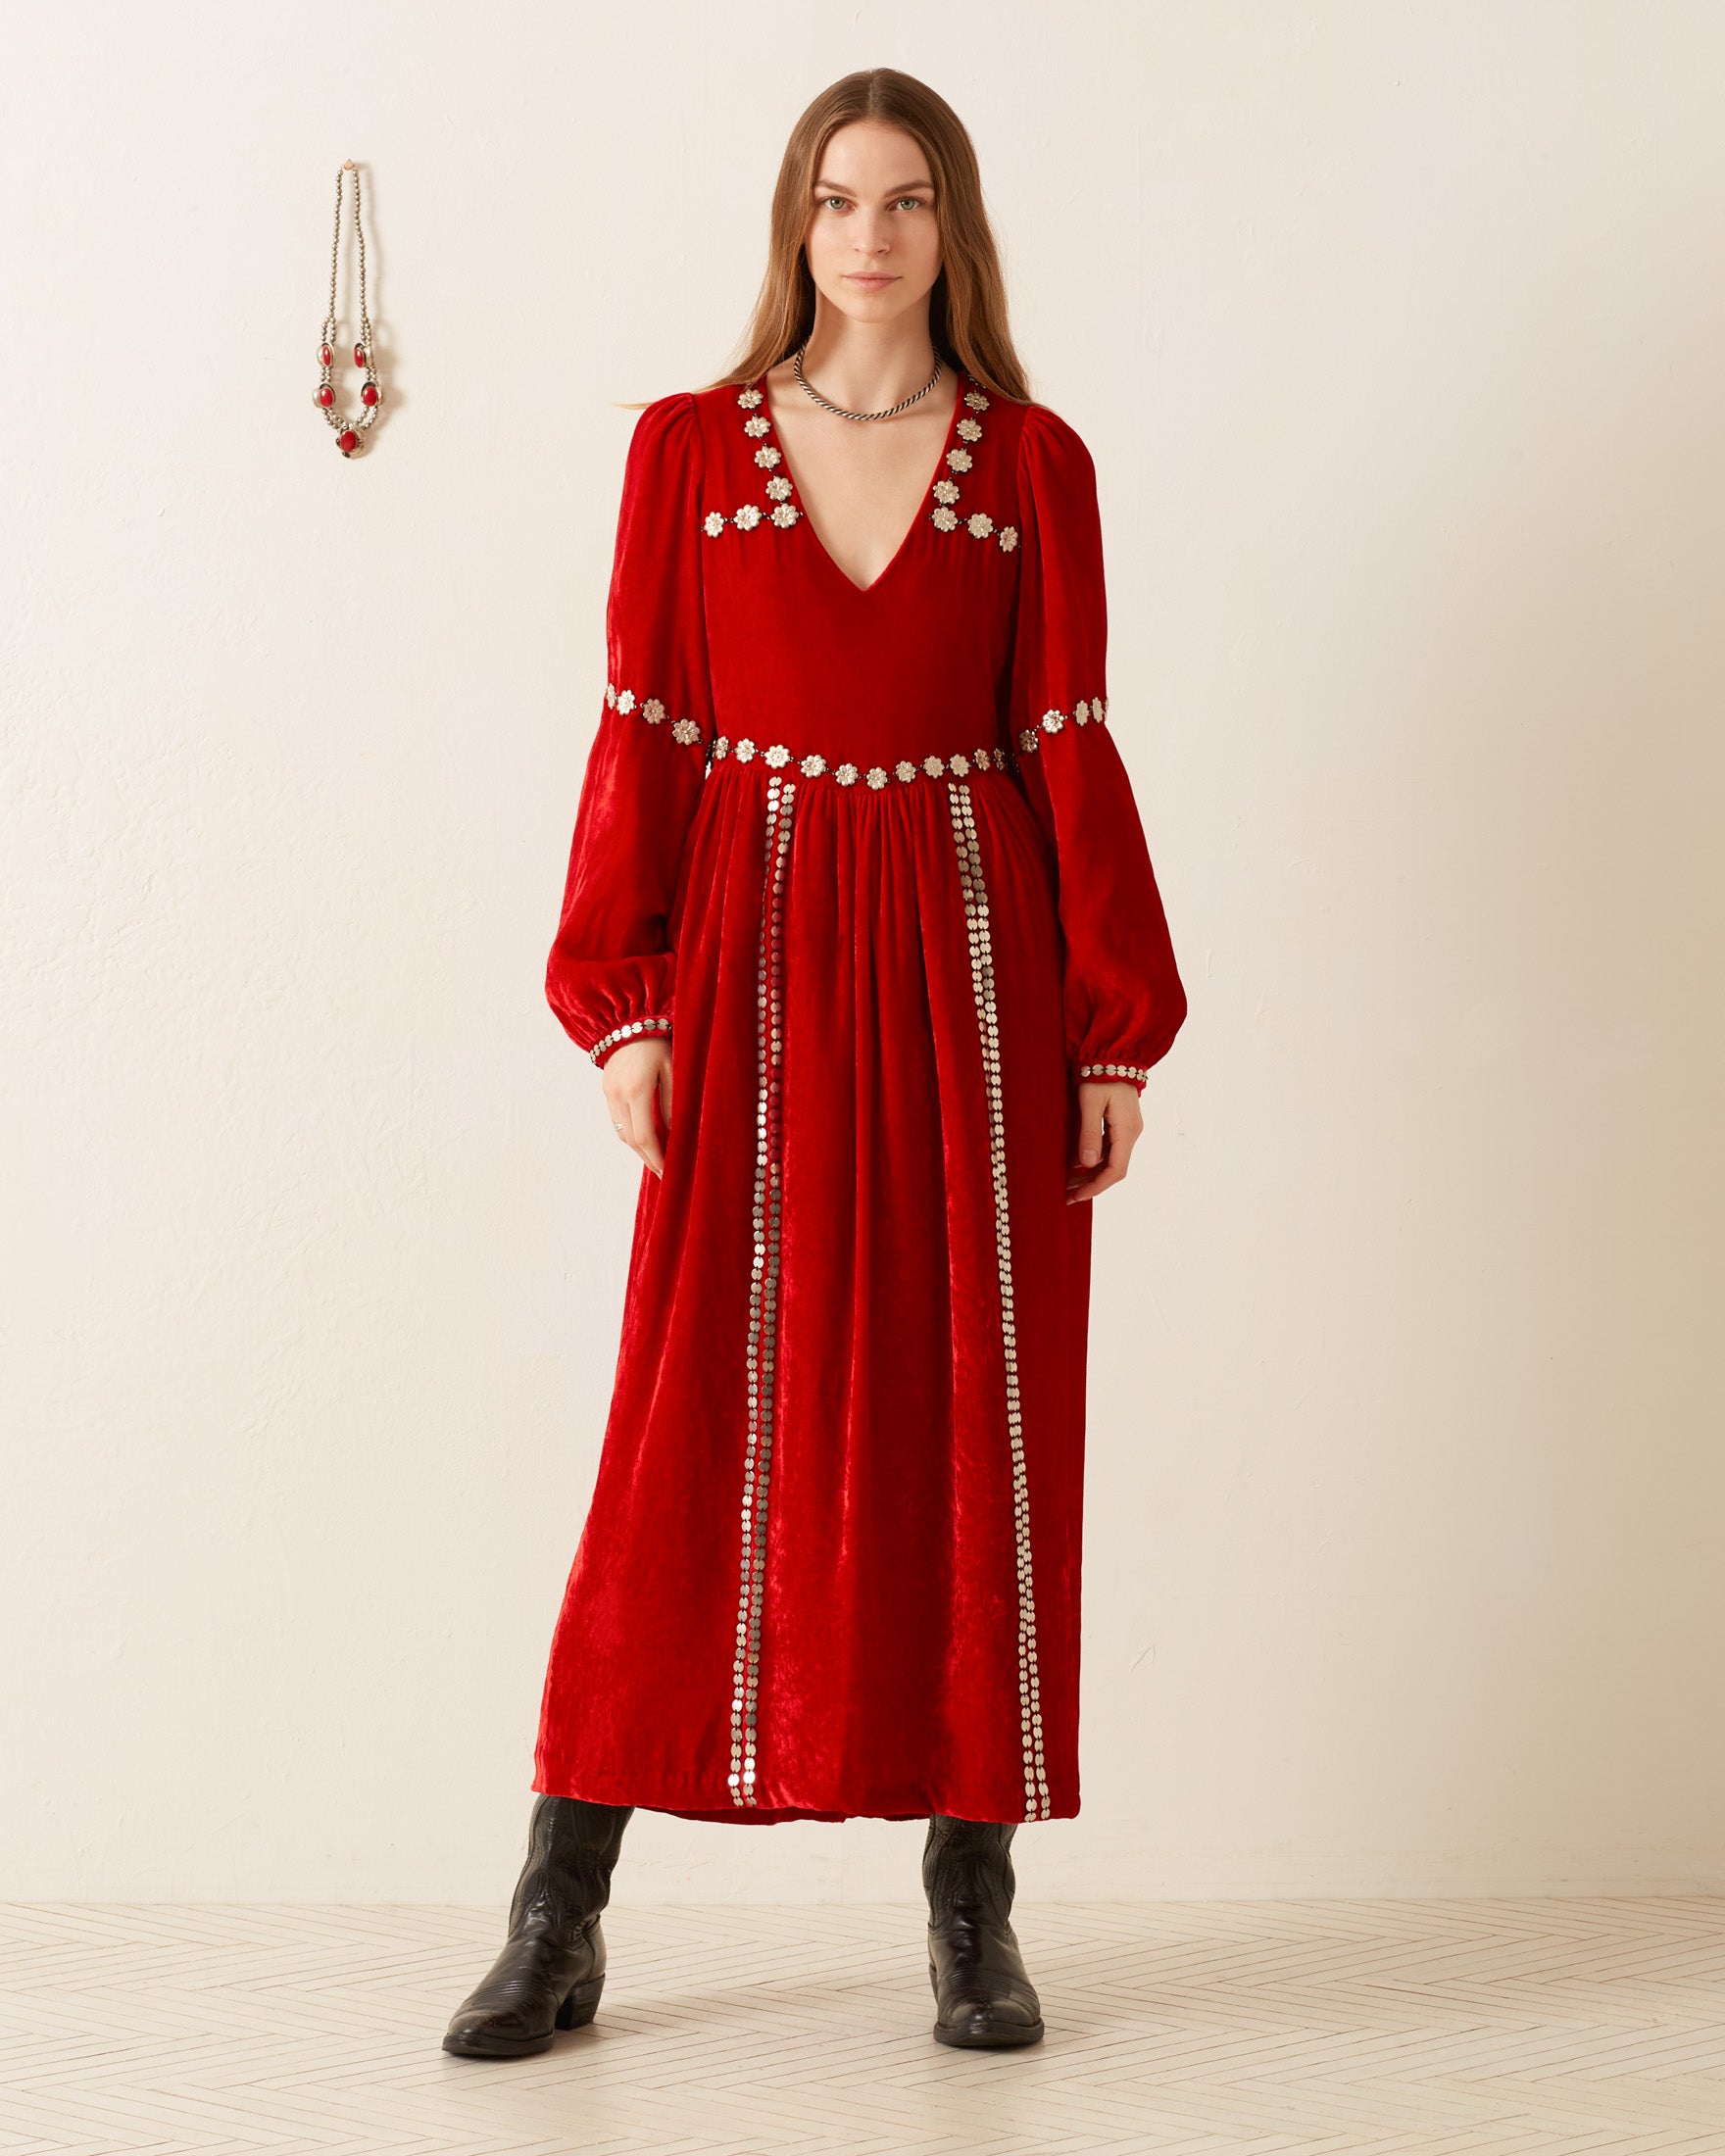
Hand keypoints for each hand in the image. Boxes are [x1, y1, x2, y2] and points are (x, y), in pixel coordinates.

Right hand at [602, 1037, 672, 1176]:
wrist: (629, 1019)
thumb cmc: (658, 1040)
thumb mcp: (673, 1069)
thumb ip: (672, 1103)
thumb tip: (675, 1133)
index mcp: (636, 1089)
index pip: (644, 1136)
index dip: (656, 1157)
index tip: (668, 1171)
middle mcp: (618, 1094)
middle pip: (631, 1140)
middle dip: (648, 1159)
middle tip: (665, 1173)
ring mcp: (609, 1093)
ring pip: (622, 1132)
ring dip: (639, 1149)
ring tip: (657, 1158)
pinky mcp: (606, 1089)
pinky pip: (618, 1120)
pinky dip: (631, 1133)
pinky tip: (645, 1138)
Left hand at [1066, 1079, 1141, 1202]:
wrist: (1112, 1053)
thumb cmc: (1098, 1073)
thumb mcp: (1090, 1102)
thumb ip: (1089, 1133)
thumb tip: (1087, 1164)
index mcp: (1127, 1130)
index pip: (1115, 1170)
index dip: (1095, 1187)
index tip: (1075, 1196)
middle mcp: (1131, 1132)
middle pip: (1113, 1169)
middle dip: (1090, 1184)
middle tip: (1065, 1195)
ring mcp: (1128, 1128)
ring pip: (1111, 1160)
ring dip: (1090, 1173)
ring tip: (1067, 1183)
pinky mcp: (1121, 1122)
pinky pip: (1109, 1148)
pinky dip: (1093, 1159)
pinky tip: (1074, 1163)